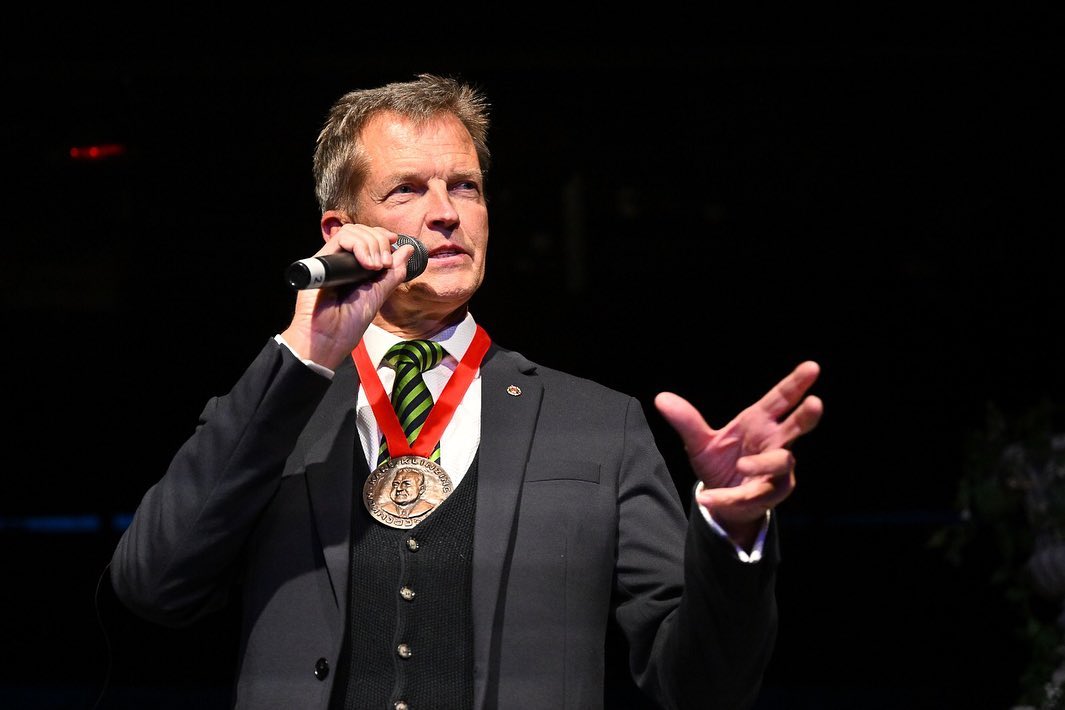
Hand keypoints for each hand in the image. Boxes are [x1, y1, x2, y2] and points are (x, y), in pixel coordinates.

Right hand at [280, 224, 412, 368]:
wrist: (329, 338)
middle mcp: (342, 261)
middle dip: (380, 241)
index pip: (368, 237)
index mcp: (356, 267)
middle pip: (361, 231)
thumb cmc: (349, 323)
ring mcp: (331, 260)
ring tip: (377, 267)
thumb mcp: (379, 294)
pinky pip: (340, 238)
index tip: (395, 241)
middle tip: (385, 264)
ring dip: (371, 244)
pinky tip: (367, 265)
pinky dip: (359, 246)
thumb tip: (407, 250)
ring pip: (352, 231)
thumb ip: (393, 273)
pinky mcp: (321, 261)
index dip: (382, 235)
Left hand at [654, 361, 822, 547]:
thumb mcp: (699, 443)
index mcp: (760, 423)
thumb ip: (686, 421)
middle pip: (797, 427)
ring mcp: (777, 470)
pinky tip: (708, 497)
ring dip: (763, 464)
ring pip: (781, 462)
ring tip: (742, 466)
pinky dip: (727, 497)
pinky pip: (751, 495)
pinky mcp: (769, 494)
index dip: (796, 383)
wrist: (721, 502)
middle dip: (806, 416)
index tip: (812, 367)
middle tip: (816, 403)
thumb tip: (660, 398)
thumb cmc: (720, 465)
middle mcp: (774, 443)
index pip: (781, 399)